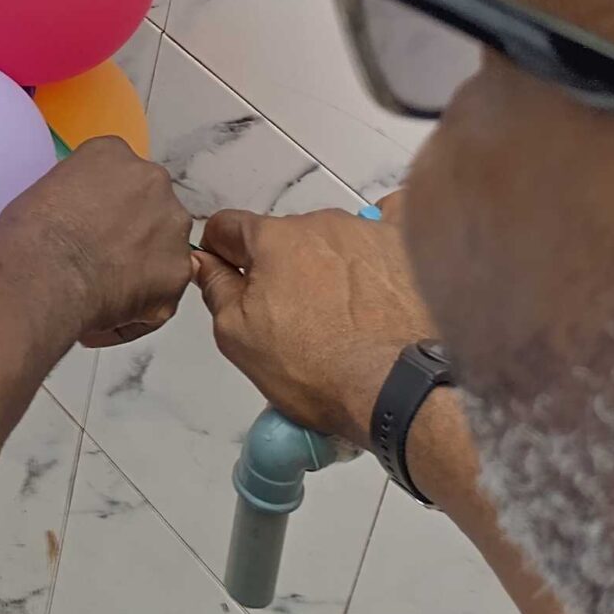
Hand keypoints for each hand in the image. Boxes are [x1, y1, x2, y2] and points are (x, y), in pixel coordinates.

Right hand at [0, 139, 195, 347]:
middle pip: (151, 206)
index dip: (105, 204)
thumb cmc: (31, 230)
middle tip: (100, 255)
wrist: (44, 272)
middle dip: (133, 230)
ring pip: (163, 248)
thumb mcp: (48, 188)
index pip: (120, 174)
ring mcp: (172, 227)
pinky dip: (140, 305)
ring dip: (142, 265)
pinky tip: (107, 310)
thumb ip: (82, 193)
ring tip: (104, 288)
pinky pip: (161, 291)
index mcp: (115, 153)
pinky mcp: (178, 272)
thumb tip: (86, 217)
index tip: (89, 222)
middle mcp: (153, 181)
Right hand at [191, 197, 432, 447]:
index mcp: (272, 239)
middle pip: (285, 235)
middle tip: (291, 312)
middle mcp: (320, 223)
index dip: (221, 252)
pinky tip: (380, 262)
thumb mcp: (238, 337)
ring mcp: (369, 232)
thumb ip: (216, 289)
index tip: (229, 279)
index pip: (227, 226)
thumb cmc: (315, 368)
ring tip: (345, 312)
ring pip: (333, 238)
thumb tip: (206, 262)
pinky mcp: (407, 250)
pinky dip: (379, 240)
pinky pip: (391, 223)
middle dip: (280, 265)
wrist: (401, 391)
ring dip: (328, 263)